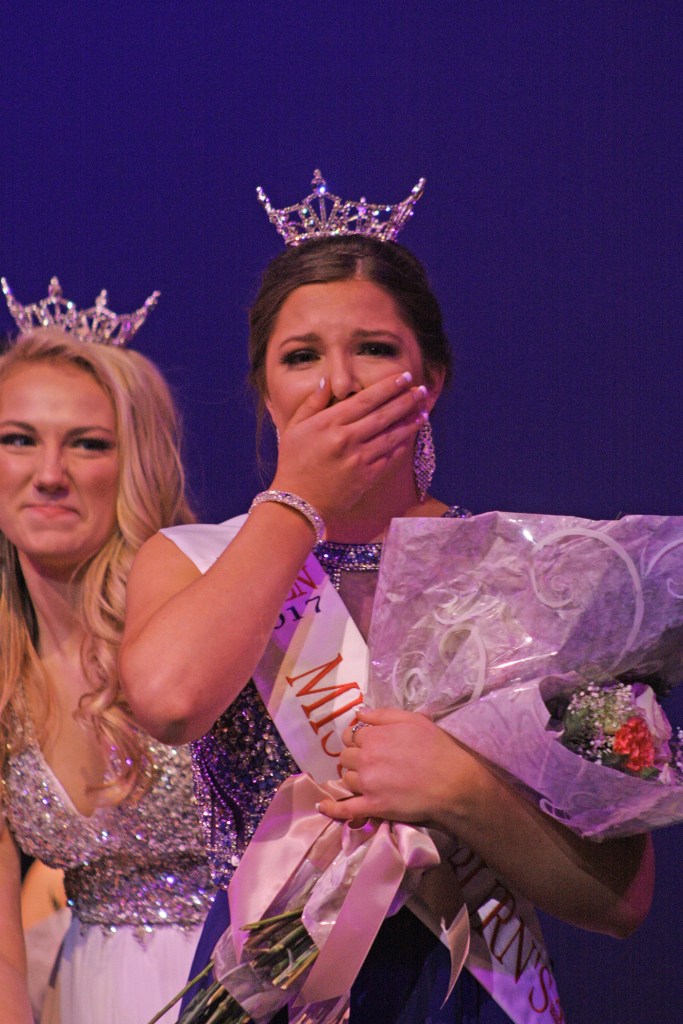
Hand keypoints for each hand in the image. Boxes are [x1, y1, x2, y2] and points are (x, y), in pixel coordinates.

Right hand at [271, 373, 427, 520]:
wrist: (297, 503)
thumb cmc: (293, 463)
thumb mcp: (294, 428)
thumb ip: (312, 403)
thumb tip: (328, 381)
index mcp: (329, 423)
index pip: (366, 399)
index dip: (388, 387)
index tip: (404, 377)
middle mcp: (347, 438)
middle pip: (383, 414)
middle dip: (405, 400)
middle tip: (422, 389)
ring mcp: (358, 459)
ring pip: (391, 435)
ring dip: (410, 422)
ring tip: (423, 410)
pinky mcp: (366, 477)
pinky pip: (389, 457)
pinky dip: (401, 445)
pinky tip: (410, 435)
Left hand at [317, 707, 478, 829]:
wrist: (452, 782)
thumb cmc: (436, 748)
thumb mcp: (412, 719)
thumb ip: (382, 714)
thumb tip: (359, 712)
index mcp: (373, 737)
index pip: (352, 735)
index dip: (360, 738)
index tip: (368, 743)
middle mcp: (365, 759)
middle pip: (346, 757)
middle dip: (355, 757)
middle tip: (370, 761)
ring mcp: (367, 785)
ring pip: (346, 779)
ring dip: (352, 777)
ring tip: (365, 779)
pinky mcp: (373, 807)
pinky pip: (345, 809)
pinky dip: (332, 808)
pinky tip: (322, 806)